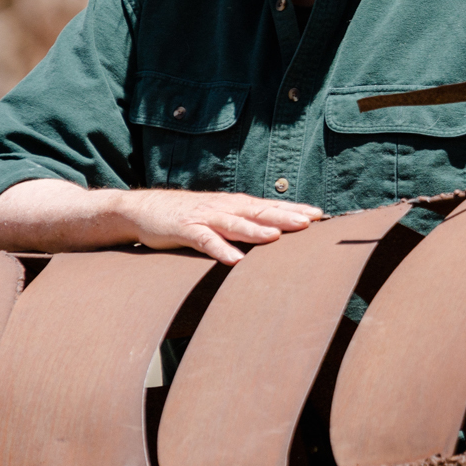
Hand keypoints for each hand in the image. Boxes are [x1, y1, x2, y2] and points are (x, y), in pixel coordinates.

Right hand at [117, 189, 323, 263]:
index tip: (321, 215)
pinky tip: (234, 260)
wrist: (145, 209)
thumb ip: (243, 223)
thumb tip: (275, 233)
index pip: (270, 206)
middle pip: (258, 212)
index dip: (294, 210)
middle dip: (284, 216)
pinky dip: (220, 249)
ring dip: (256, 230)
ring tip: (277, 237)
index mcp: (235, 205)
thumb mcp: (219, 216)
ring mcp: (205, 218)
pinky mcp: (186, 230)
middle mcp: (224, 208)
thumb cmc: (189, 216)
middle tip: (310, 222)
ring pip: (235, 224)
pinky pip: (205, 241)